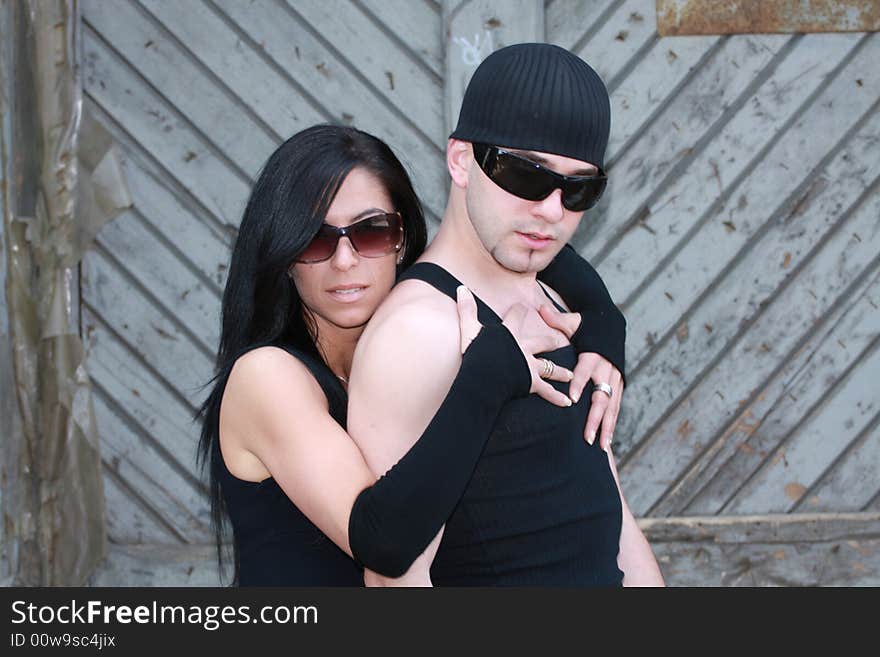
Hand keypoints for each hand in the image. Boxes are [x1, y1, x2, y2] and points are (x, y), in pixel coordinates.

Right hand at [456, 286, 572, 407]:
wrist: (484, 377)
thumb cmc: (476, 354)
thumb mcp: (469, 329)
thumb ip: (467, 309)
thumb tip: (461, 288)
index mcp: (511, 333)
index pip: (517, 315)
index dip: (518, 311)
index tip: (521, 308)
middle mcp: (525, 347)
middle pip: (543, 342)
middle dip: (551, 341)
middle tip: (558, 340)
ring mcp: (530, 365)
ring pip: (550, 367)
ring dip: (560, 371)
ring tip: (569, 374)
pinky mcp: (532, 383)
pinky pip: (547, 391)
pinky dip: (557, 397)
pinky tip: (567, 402)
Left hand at [538, 304, 624, 450]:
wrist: (612, 326)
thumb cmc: (587, 326)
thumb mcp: (574, 322)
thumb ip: (556, 319)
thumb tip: (540, 308)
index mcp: (593, 354)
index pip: (585, 370)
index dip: (579, 383)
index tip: (571, 398)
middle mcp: (606, 369)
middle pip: (601, 396)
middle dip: (594, 417)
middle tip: (586, 435)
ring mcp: (615, 379)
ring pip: (612, 407)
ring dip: (606, 427)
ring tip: (601, 446)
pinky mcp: (619, 386)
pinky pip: (616, 408)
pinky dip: (612, 425)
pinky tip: (606, 443)